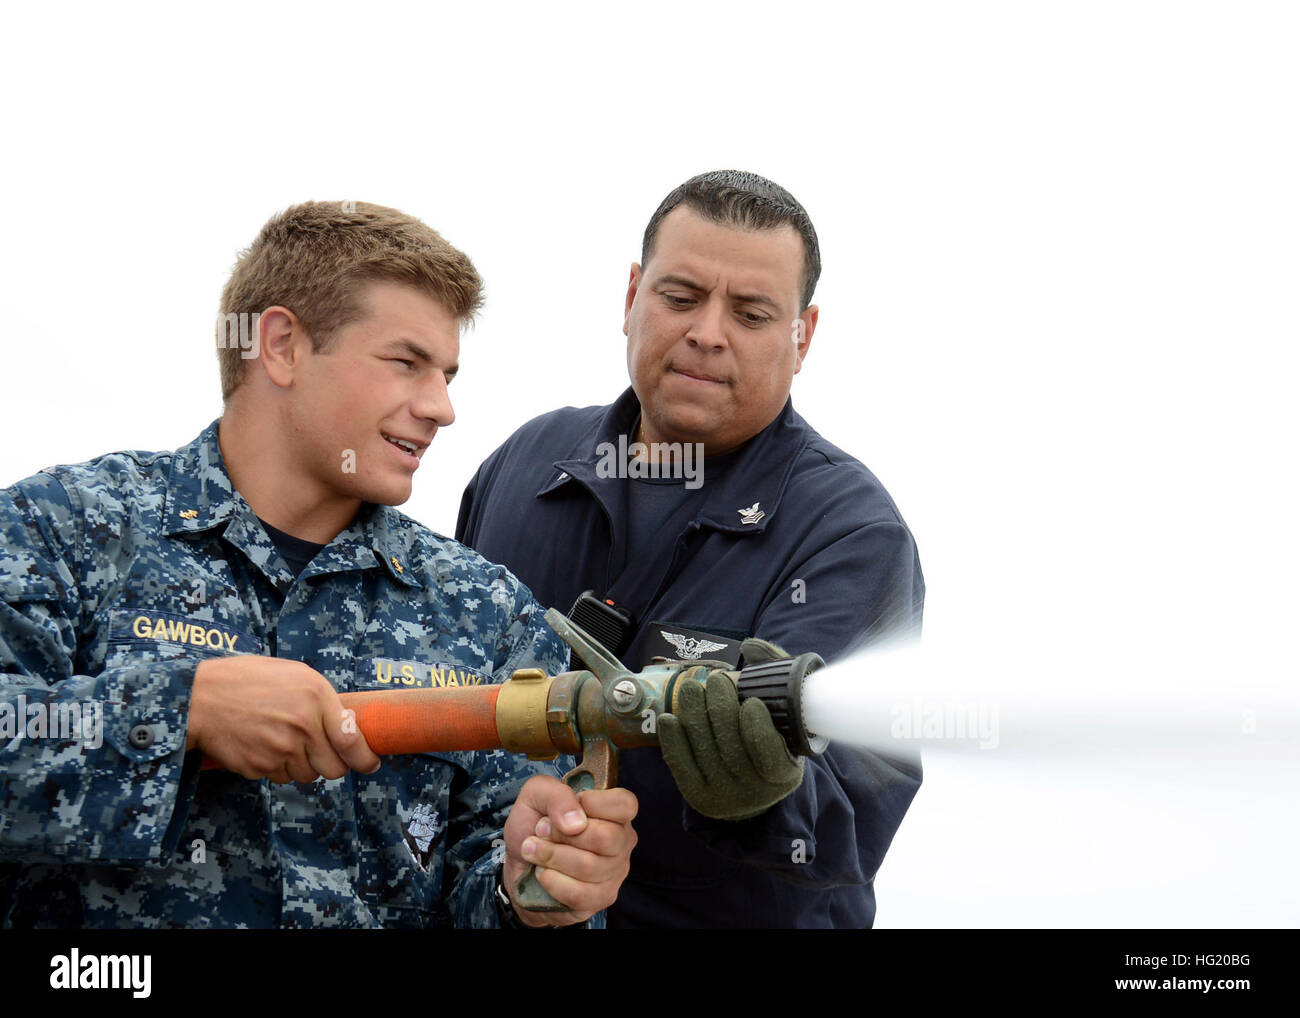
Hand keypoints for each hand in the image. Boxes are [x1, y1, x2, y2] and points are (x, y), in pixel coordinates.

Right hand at [188, 655, 380, 781]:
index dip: (365, 758)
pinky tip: (265, 746)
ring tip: (284, 741)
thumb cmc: (248, 679)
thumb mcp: (294, 674)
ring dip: (303, 766)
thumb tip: (348, 725)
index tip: (370, 763)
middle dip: (333, 765)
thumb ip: (323, 700)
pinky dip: (278, 768)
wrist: (201, 698)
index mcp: (315, 697)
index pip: (351, 740)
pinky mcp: (259, 768)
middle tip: (322, 752)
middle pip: (333, 768)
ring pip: (307, 776)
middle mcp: (302, 727)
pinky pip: (281, 778)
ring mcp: (280, 751)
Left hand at [502, 776, 636, 927]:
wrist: (519, 862)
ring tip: (534, 851)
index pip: (625, 805)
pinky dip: (552, 882)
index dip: (593, 804)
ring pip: (589, 867)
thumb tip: (576, 823)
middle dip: (562, 835)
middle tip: (540, 831)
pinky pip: (579, 894)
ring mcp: (615, 872)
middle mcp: (622, 841)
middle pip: (606, 838)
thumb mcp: (537, 794)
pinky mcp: (600, 898)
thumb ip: (557, 796)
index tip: (564, 809)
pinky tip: (543, 873)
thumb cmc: (534, 823)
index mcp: (614, 811)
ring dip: (551, 857)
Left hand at [658, 659, 803, 820]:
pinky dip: (673, 740)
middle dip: (721, 709)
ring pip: (705, 751)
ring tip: (693, 688)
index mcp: (784, 774)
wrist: (750, 785)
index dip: (758, 727)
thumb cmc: (770, 738)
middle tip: (717, 680)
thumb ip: (776, 675)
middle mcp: (755, 792)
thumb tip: (750, 646)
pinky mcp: (698, 796)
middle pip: (732, 748)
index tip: (751, 702)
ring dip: (695, 715)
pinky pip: (682, 765)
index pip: (769, 753)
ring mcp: (725, 797)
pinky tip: (670, 718)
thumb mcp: (785, 714)